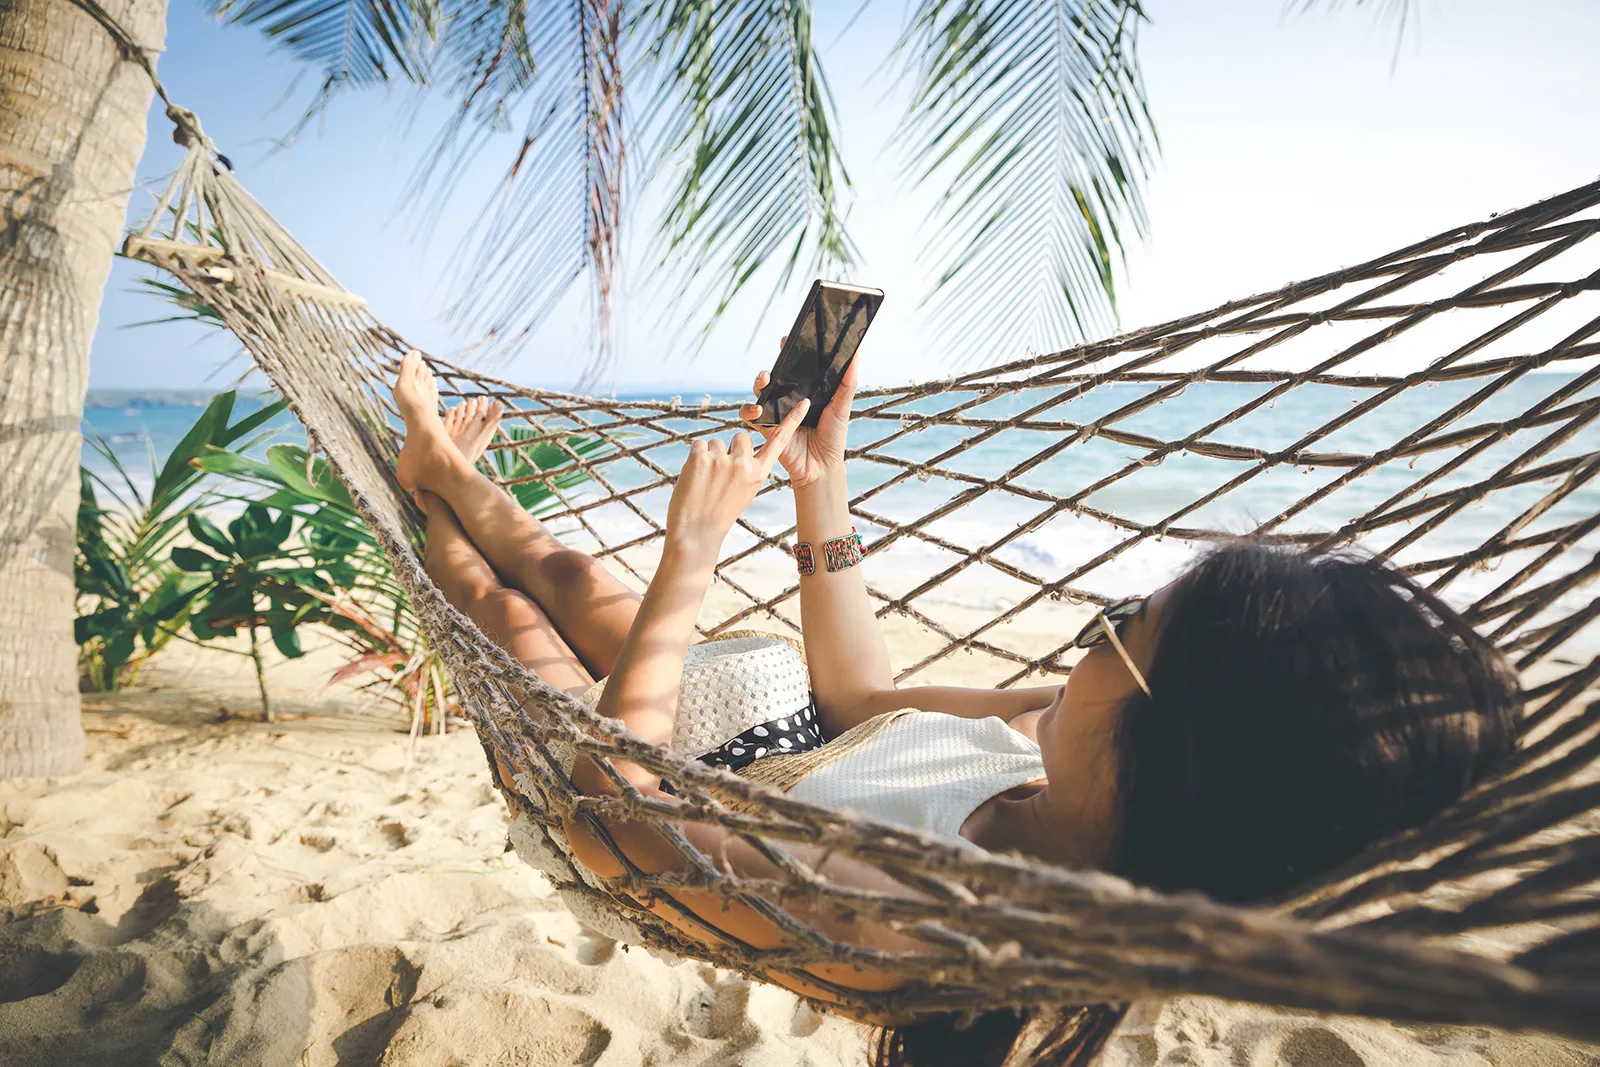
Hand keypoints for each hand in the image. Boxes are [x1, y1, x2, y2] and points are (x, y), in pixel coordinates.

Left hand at [666, 399, 808, 557]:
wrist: (695, 533)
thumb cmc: (718, 514)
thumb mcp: (743, 493)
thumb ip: (746, 470)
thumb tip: (737, 449)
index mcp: (758, 474)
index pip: (778, 442)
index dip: (791, 421)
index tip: (804, 402)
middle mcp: (744, 464)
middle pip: (740, 436)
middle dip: (730, 449)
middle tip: (720, 473)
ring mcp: (722, 459)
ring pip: (716, 442)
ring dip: (709, 457)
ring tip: (705, 481)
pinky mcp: (700, 456)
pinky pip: (698, 444)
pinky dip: (694, 458)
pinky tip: (694, 477)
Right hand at [739, 337, 858, 489]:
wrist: (823, 467)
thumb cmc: (833, 437)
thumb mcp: (842, 407)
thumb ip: (847, 383)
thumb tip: (856, 355)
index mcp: (804, 392)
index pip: (793, 368)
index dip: (787, 353)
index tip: (786, 340)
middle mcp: (787, 400)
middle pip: (772, 379)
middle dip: (768, 368)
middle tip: (772, 366)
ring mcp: (776, 413)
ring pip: (759, 394)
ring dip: (757, 385)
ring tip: (764, 381)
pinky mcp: (767, 429)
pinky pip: (751, 417)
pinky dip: (750, 411)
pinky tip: (757, 409)